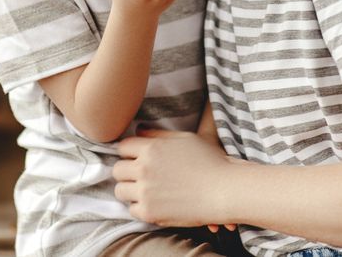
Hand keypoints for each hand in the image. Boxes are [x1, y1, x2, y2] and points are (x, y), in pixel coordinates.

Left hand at [112, 129, 232, 226]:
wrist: (225, 190)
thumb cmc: (210, 161)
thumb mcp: (185, 139)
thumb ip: (159, 134)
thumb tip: (139, 130)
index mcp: (151, 148)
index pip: (122, 147)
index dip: (129, 153)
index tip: (136, 159)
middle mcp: (144, 168)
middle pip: (117, 170)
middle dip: (126, 172)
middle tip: (140, 177)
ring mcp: (145, 191)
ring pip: (120, 190)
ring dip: (130, 190)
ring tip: (146, 191)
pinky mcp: (149, 212)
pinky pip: (132, 210)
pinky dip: (141, 208)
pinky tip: (155, 204)